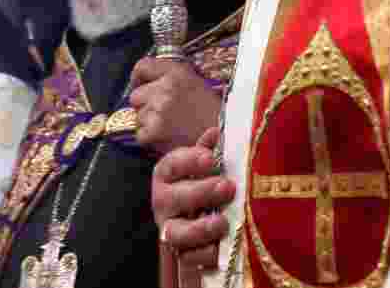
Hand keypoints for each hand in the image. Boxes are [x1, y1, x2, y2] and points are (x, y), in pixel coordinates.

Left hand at [129, 58, 221, 155]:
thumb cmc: (213, 114)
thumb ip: (172, 78)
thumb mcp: (196, 84)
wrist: (226, 140)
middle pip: (136, 95)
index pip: (142, 67)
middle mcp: (166, 88)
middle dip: (145, 105)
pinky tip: (169, 139)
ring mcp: (159, 110)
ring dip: (149, 123)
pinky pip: (140, 135)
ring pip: (138, 116)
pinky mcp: (155, 132)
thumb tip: (149, 80)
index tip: (140, 86)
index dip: (138, 78)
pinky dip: (151, 139)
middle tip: (164, 115)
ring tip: (172, 128)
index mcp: (177, 73)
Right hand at [153, 127, 234, 274]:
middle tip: (226, 186)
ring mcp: (170, 228)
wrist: (199, 212)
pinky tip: (220, 247)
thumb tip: (216, 132)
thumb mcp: (206, 162)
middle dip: (201, 192)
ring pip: (177, 232)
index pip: (172, 164)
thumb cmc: (204, 179)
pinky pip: (188, 258)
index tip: (210, 158)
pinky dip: (204, 254)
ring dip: (199, 228)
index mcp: (167, 174)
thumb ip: (209, 149)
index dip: (190, 161)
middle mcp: (163, 201)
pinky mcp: (182, 251)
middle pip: (175, 198)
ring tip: (222, 222)